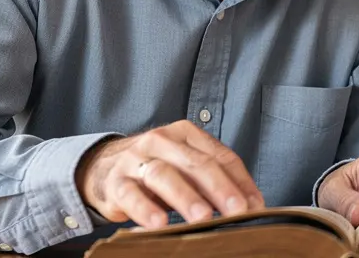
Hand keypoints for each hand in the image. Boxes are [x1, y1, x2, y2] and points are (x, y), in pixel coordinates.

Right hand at [75, 120, 264, 228]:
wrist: (103, 167)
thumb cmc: (156, 169)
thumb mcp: (186, 167)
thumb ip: (215, 180)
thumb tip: (252, 205)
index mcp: (185, 133)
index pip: (220, 156)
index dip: (240, 181)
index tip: (255, 206)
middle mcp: (161, 141)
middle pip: (196, 164)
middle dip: (220, 189)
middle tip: (237, 211)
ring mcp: (136, 160)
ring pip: (164, 175)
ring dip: (186, 198)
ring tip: (202, 218)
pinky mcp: (116, 182)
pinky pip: (131, 195)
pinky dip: (146, 209)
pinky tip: (159, 224)